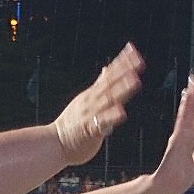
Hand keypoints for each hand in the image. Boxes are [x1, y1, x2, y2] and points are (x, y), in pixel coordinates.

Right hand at [53, 43, 143, 165]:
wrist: (54, 144)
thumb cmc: (73, 124)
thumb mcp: (85, 99)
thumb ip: (99, 85)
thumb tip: (107, 68)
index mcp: (92, 94)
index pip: (109, 74)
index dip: (121, 62)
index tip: (134, 49)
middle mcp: (91, 101)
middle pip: (110, 84)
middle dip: (124, 72)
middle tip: (139, 60)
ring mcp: (90, 115)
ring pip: (107, 100)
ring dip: (121, 90)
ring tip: (135, 80)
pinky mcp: (90, 131)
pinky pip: (101, 123)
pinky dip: (111, 117)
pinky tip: (122, 113)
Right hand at [148, 72, 193, 193]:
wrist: (163, 189)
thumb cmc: (176, 182)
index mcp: (189, 142)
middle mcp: (185, 135)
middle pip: (193, 110)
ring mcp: (181, 135)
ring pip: (189, 111)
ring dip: (193, 94)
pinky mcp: (178, 138)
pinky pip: (184, 119)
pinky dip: (187, 106)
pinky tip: (188, 94)